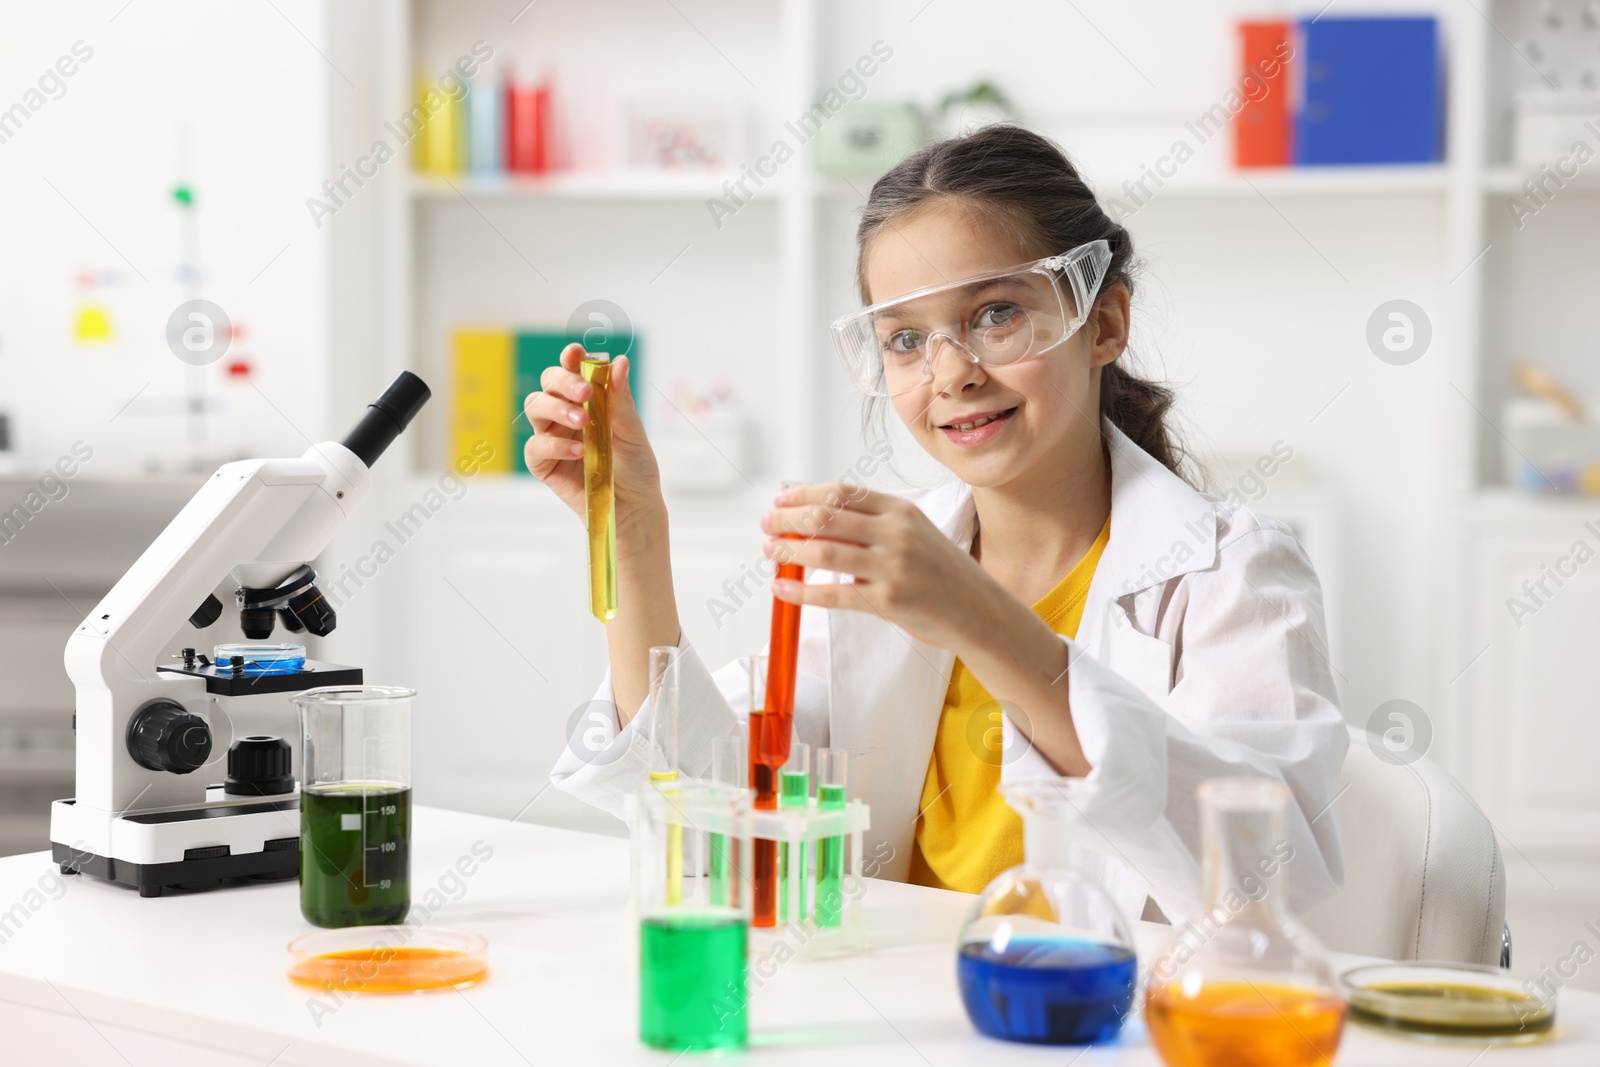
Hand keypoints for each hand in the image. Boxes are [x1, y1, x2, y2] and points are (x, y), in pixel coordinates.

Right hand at [523, 344, 663, 538]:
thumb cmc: (635, 467)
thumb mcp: (632, 432)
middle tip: (585, 393)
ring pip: (535, 407)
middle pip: (549, 384)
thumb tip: (619, 361)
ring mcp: (551, 436)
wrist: (633, 506)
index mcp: (587, 400)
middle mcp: (565, 413)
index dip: (570, 358)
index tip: (575, 352)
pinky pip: (536, 446)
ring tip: (583, 423)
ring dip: (556, 408)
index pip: (572, 370)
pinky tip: (578, 451)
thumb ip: (621, 399)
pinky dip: (554, 445)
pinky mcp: (543, 463)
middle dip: (563, 382)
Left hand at [760, 483, 1006, 651]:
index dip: (805, 493)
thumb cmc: (941, 571)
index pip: (842, 493)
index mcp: (900, 510)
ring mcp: (892, 567)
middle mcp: (896, 533)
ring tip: (770, 552)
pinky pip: (833, 595)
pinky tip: (782, 588)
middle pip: (826, 518)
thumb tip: (817, 520)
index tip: (782, 499)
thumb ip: (872, 524)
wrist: (977, 609)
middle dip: (788, 519)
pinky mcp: (887, 601)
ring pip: (824, 553)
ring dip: (789, 551)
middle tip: (767, 524)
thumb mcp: (914, 532)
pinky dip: (801, 591)